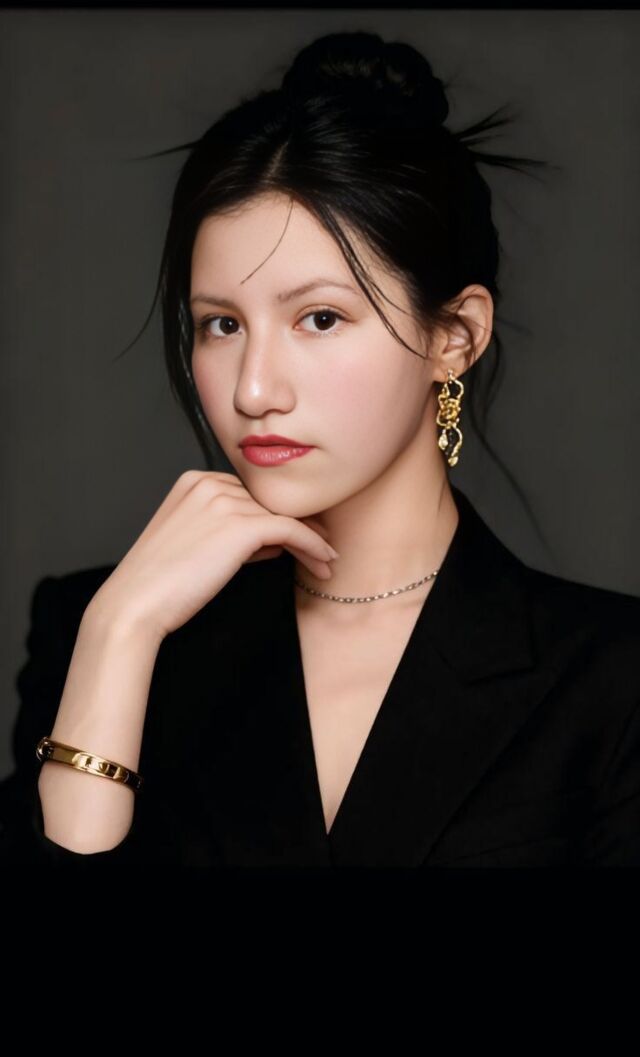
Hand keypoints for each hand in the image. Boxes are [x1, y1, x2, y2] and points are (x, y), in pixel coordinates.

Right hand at [85, 470, 338, 641]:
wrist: (137, 604)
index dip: (276, 518)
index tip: (301, 538)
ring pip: (284, 517)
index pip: (249, 495)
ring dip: (311, 542)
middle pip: (269, 504)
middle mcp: (210, 484)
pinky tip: (325, 563)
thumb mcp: (193, 545)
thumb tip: (273, 541)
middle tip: (322, 550)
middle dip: (298, 528)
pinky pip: (291, 530)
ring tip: (326, 564)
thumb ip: (230, 532)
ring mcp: (225, 502)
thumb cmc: (160, 583)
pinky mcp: (240, 526)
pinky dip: (313, 546)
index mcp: (194, 481)